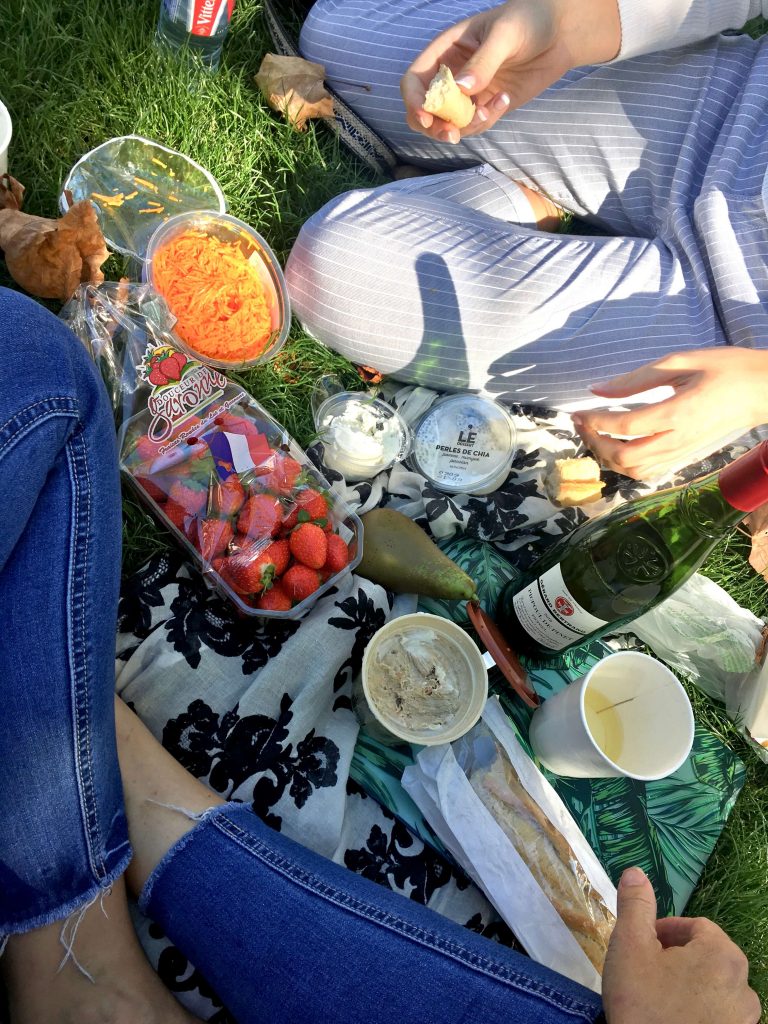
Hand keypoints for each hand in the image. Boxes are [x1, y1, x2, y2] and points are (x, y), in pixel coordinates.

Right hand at [400, 0, 620, 143]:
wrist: (559, 33)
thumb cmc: (528, 20)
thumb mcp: (504, 35)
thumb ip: (483, 62)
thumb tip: (462, 90)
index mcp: (445, 51)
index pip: (414, 80)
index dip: (414, 100)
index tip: (428, 116)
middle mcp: (451, 74)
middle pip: (424, 110)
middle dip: (434, 127)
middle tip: (453, 135)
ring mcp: (468, 93)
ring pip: (449, 124)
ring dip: (466, 126)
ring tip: (492, 107)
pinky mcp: (486, 106)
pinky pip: (476, 125)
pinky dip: (487, 121)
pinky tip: (505, 100)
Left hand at [572, 348, 767, 479]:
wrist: (762, 390)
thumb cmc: (725, 369)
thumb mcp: (680, 362)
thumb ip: (636, 379)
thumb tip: (597, 389)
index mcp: (677, 413)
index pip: (624, 426)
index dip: (595, 421)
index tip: (579, 412)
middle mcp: (678, 440)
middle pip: (624, 456)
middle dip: (596, 443)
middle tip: (582, 424)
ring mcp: (682, 453)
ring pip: (634, 471)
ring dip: (608, 457)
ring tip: (595, 436)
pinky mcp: (684, 457)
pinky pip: (648, 472)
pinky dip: (625, 465)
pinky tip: (617, 447)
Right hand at [602, 867, 759, 1023]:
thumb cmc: (644, 1005)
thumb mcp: (629, 947)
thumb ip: (635, 906)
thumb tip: (636, 871)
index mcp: (722, 953)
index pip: (695, 926)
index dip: (665, 931)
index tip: (642, 945)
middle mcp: (745, 985)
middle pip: (707, 957)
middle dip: (677, 958)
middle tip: (646, 971)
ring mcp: (745, 1021)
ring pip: (714, 989)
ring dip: (689, 987)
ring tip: (658, 1000)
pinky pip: (719, 1019)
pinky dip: (699, 1015)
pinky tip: (672, 1021)